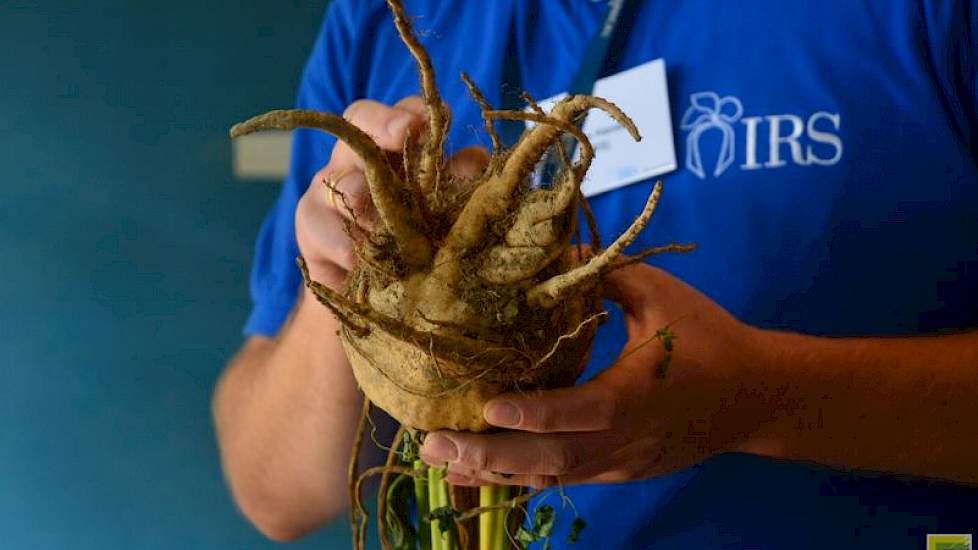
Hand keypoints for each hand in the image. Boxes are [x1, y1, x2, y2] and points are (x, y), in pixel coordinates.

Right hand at [295, 97, 487, 289]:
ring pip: (342, 180)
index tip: (430, 120)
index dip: (413, 112)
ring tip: (386, 222)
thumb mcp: (441, 215)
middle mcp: (357, 160)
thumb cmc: (414, 248)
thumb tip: (476, 161)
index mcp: (394, 151)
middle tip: (406, 131)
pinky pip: (322, 227)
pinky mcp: (309, 227)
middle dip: (384, 126)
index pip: (401, 114)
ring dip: (366, 199)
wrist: (373, 298)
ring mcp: (327, 190)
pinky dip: (344, 244)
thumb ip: (458, 184)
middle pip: (360, 124)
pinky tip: (358, 260)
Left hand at [420, 261, 770, 486]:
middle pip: (551, 461)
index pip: (580, 412)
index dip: (533, 415)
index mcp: (636, 394)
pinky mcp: (621, 471)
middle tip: (432, 444)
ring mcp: (622, 463)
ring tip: (440, 463)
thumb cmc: (709, 337)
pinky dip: (522, 478)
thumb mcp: (661, 296)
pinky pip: (565, 480)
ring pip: (552, 479)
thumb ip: (603, 277)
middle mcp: (625, 440)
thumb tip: (547, 256)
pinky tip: (482, 473)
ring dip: (494, 473)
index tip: (485, 407)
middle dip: (489, 456)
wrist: (759, 395)